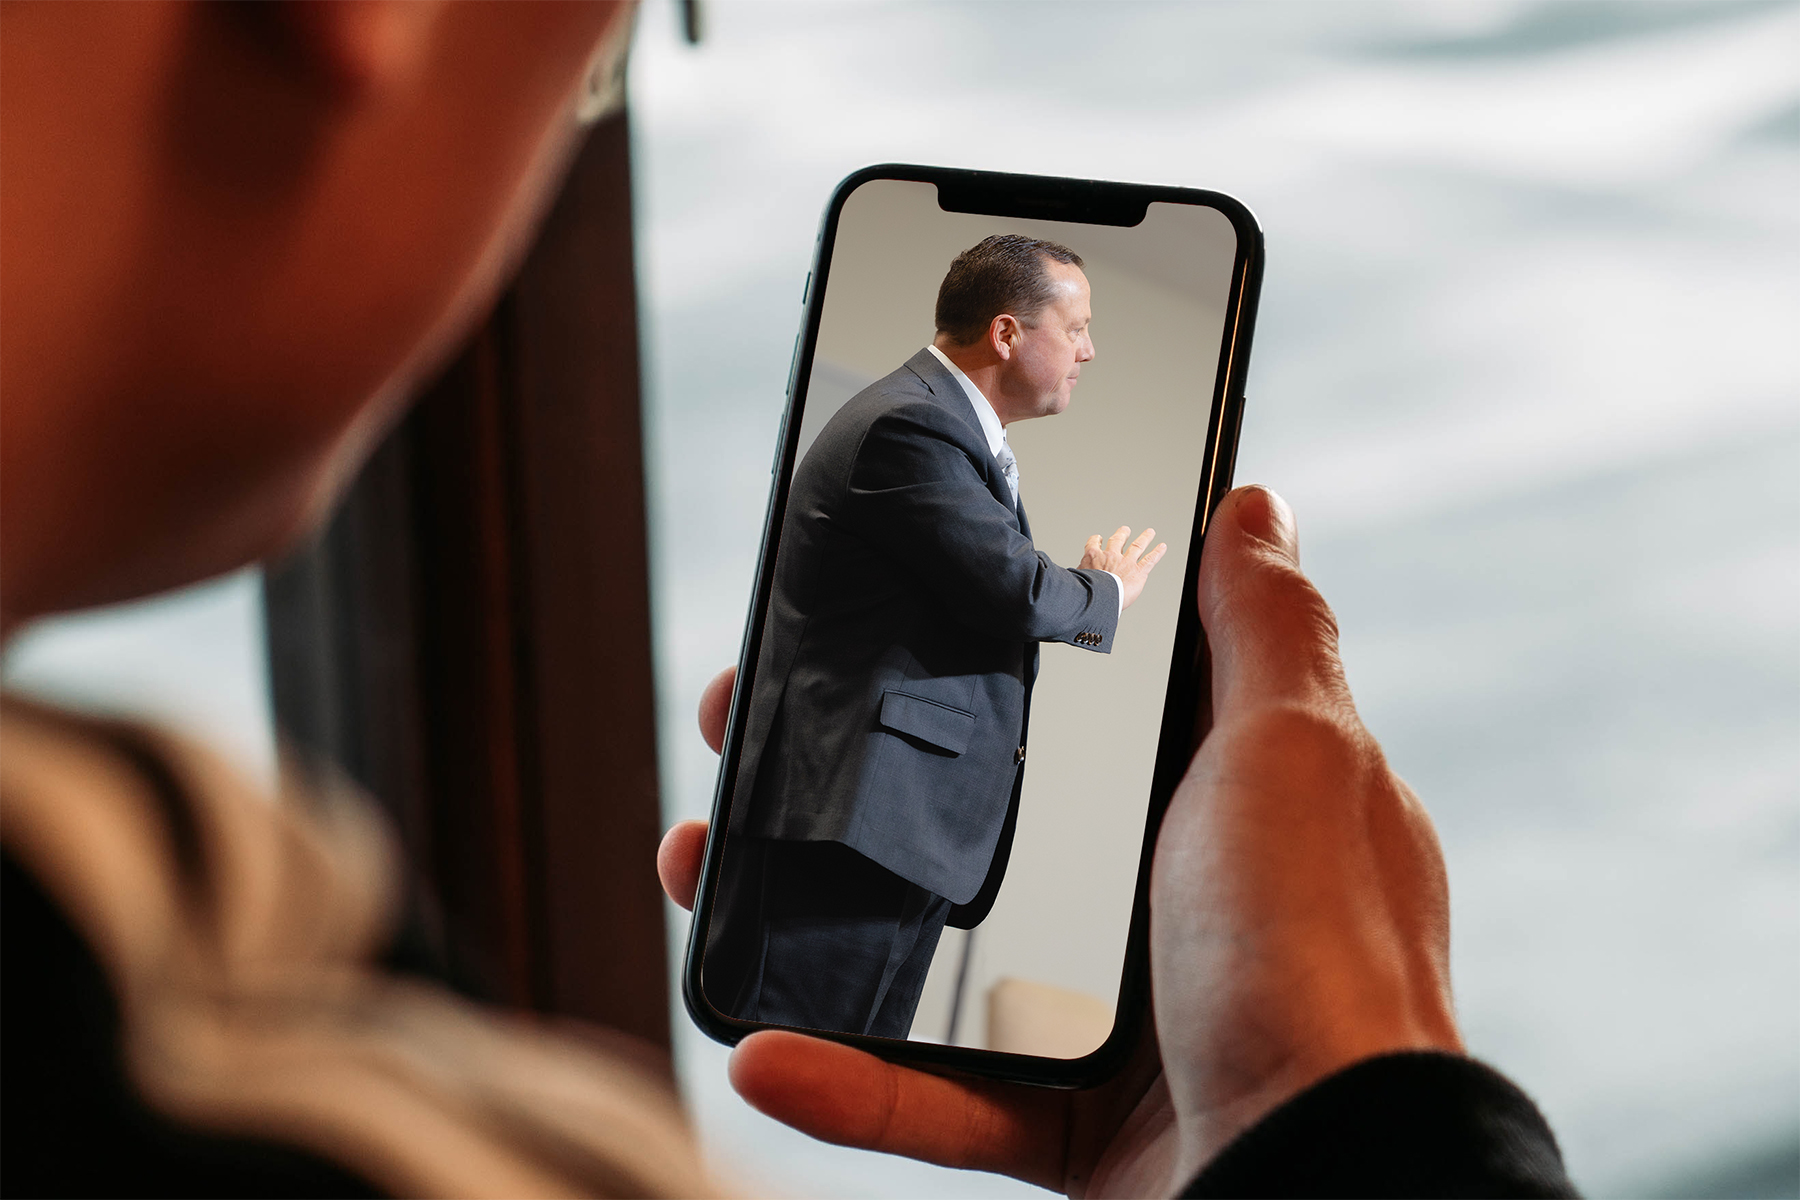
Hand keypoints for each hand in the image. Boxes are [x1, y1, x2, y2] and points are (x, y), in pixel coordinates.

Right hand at [659, 486, 1461, 1195]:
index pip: (1070, 704)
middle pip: (977, 821)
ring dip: (809, 915)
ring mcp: (1115, 1018)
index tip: (865, 619)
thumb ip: (1267, 630)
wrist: (1327, 1181)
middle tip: (750, 739)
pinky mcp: (1070, 1128)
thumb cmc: (1326, 956)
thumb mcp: (1299, 753)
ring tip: (708, 865)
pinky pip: (938, 1102)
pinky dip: (848, 1081)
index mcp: (1214, 800)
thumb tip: (1255, 507)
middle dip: (853, 781)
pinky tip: (763, 1049)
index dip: (964, 655)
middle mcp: (1164, 901)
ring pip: (929, 952)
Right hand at [1080, 525, 1166, 609]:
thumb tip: (1068, 578)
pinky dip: (1157, 552)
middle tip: (1125, 530)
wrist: (1099, 599)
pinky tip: (1162, 547)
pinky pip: (1150, 559)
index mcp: (1093, 556)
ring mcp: (1126, 562)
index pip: (1093, 543)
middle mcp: (1111, 556)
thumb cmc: (1086, 591)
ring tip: (1149, 532)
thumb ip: (1076, 574)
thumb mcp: (1075, 579)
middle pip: (1118, 540)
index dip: (1096, 540)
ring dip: (1144, 538)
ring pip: (1137, 546)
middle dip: (1122, 534)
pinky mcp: (1138, 571)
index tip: (1097, 538)